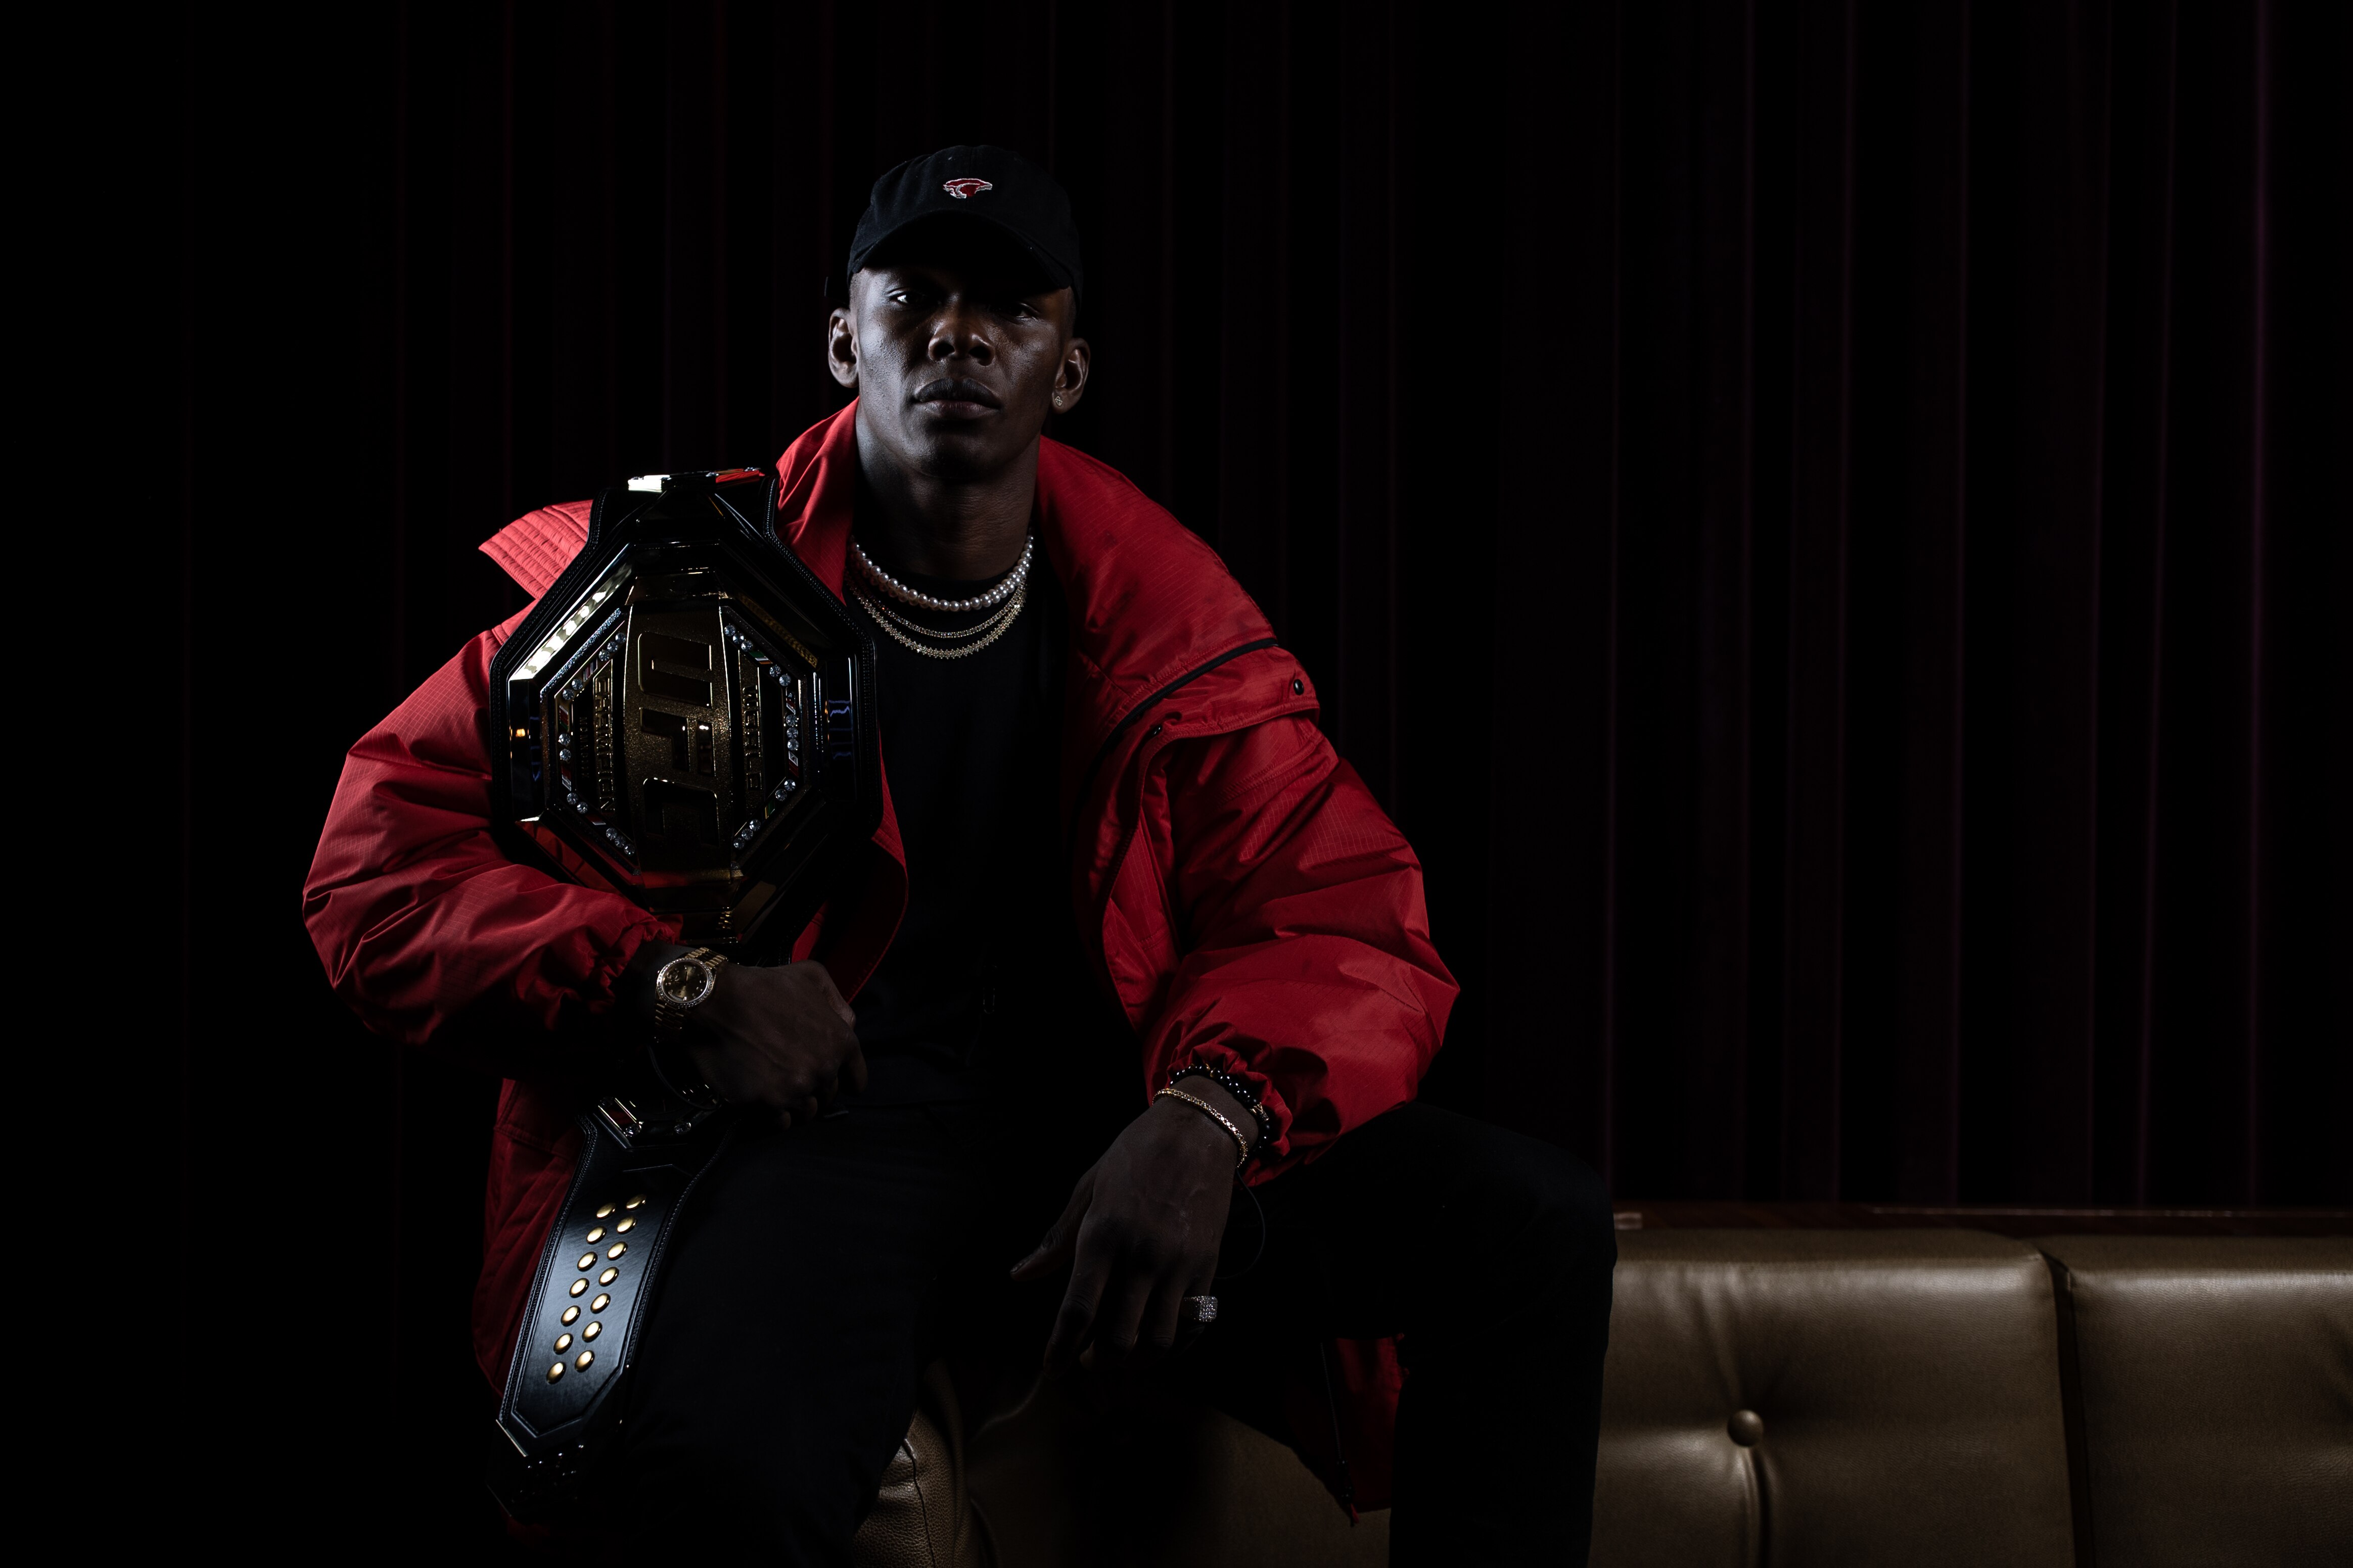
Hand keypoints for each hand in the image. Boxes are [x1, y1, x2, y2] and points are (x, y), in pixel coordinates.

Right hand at [686, 960, 865, 1128]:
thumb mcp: (812, 976)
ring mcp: (795, 1089)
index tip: (831, 1080)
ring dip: (795, 1103)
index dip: (844, 1080)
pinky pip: (781, 1123)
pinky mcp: (766, 1104)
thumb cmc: (763, 986)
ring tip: (778, 1087)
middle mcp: (823, 1069)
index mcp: (840, 1041)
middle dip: (814, 1088)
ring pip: (806, 1112)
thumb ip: (837, 1003)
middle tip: (793, 1075)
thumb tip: (847, 1025)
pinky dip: (775, 1115)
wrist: (716, 1000)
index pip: (856, 1080)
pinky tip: (765, 1100)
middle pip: (828, 1097)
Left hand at [1011, 1084, 1246, 1375]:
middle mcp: (1141, 1257)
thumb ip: (1056, 1240)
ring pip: (1157, 1341)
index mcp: (1103, 1236)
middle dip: (1097, 1362)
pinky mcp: (1206, 1267)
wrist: (1196, 1131)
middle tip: (1085, 1359)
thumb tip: (1020, 1275)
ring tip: (1119, 1356)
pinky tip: (1155, 1343)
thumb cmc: (1134, 1156)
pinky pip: (1191, 1325)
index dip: (1060, 1348)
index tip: (1051, 1368)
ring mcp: (1178, 1265)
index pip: (1077, 1310)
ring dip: (1134, 1362)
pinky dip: (1172, 1345)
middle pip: (1117, 1339)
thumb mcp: (1088, 1189)